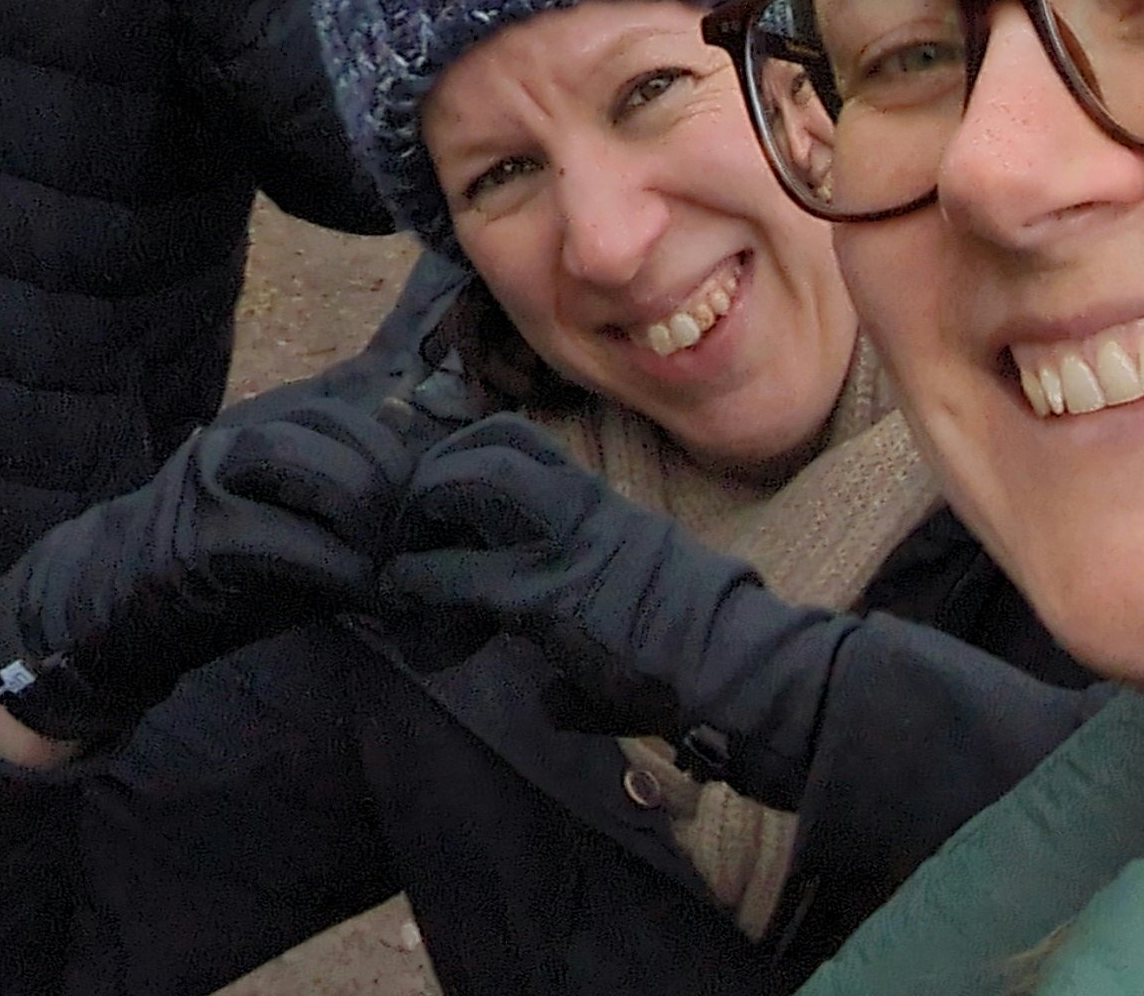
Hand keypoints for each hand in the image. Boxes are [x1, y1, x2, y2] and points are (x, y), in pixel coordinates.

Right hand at [0, 370, 442, 756]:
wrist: (112, 606)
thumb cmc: (216, 579)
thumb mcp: (292, 533)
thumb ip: (344, 516)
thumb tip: (430, 521)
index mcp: (264, 431)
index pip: (354, 413)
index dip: (407, 460)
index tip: (438, 517)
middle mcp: (240, 440)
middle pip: (344, 430)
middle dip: (396, 489)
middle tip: (423, 549)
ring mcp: (215, 482)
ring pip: (312, 466)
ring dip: (368, 519)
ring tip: (396, 569)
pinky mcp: (198, 539)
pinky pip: (279, 538)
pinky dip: (334, 569)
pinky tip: (366, 599)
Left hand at [377, 420, 845, 803]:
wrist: (743, 670)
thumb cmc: (707, 652)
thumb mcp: (646, 619)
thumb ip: (592, 640)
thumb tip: (550, 700)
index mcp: (602, 507)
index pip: (524, 443)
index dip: (471, 449)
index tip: (441, 478)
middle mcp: (581, 510)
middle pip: (490, 447)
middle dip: (438, 468)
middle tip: (407, 511)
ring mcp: (564, 550)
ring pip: (473, 486)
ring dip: (425, 508)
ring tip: (400, 549)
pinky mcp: (548, 601)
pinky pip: (468, 576)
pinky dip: (425, 580)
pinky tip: (402, 596)